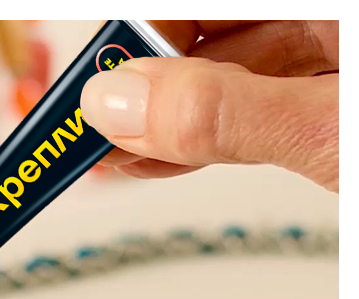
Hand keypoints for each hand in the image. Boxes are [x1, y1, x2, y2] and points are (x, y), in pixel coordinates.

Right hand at [81, 21, 337, 191]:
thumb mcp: (329, 133)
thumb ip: (223, 113)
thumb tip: (120, 103)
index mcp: (327, 4)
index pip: (195, 4)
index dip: (136, 36)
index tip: (94, 87)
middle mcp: (325, 24)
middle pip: (204, 36)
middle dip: (143, 84)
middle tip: (92, 127)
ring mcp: (329, 64)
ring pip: (224, 77)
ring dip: (164, 120)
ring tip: (111, 153)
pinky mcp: (323, 111)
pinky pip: (250, 114)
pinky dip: (203, 140)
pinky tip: (158, 160)